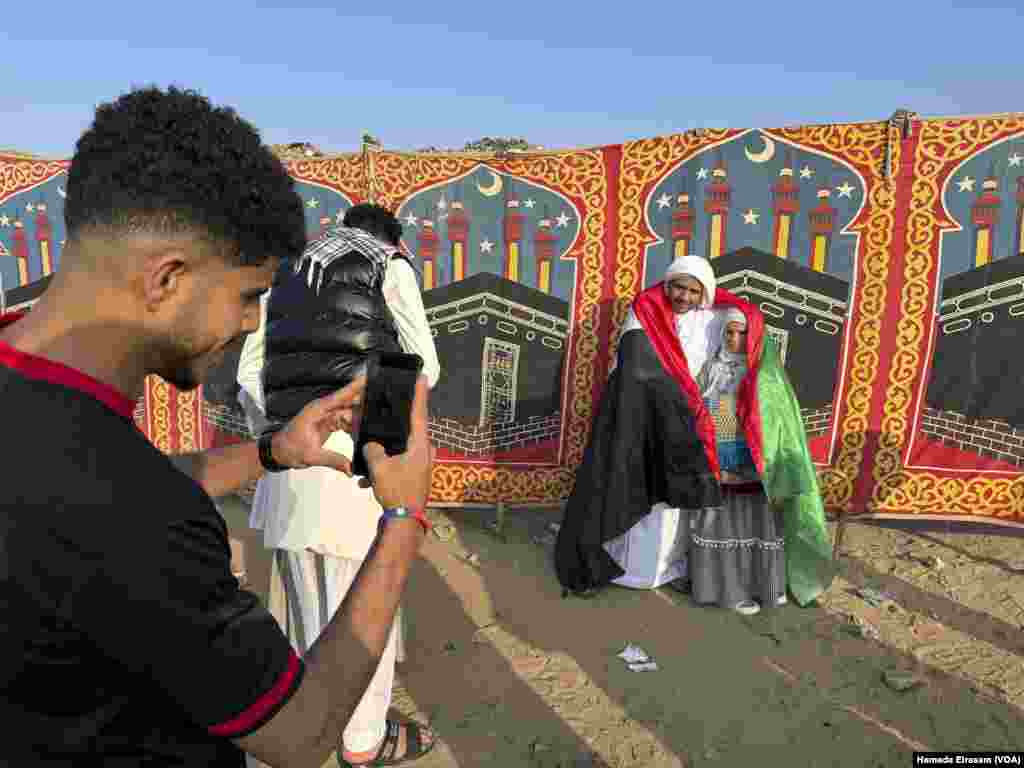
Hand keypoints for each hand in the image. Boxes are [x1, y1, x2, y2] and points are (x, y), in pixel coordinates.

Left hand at [271, 377, 366, 473]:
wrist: (279, 452)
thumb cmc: (289, 448)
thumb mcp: (310, 456)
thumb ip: (333, 461)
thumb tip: (350, 469)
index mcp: (318, 410)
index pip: (340, 396)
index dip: (355, 387)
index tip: (368, 379)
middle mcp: (324, 409)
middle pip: (348, 404)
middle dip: (363, 408)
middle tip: (377, 414)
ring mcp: (327, 415)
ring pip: (349, 413)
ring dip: (359, 421)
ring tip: (370, 428)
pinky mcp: (329, 422)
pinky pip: (346, 421)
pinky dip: (353, 428)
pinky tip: (359, 434)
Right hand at [361, 374, 433, 509]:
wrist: (405, 521)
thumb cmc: (397, 490)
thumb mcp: (380, 467)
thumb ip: (373, 449)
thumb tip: (372, 444)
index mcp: (420, 444)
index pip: (419, 412)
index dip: (419, 393)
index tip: (422, 376)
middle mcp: (425, 451)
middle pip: (410, 429)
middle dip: (396, 422)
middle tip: (387, 408)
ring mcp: (422, 464)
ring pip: (401, 448)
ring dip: (385, 452)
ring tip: (370, 455)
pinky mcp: (415, 475)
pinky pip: (399, 463)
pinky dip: (386, 467)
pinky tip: (369, 479)